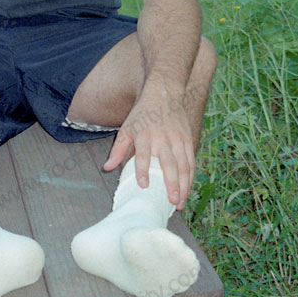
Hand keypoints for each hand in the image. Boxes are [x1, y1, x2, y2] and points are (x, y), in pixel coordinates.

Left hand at [103, 88, 194, 209]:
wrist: (164, 94)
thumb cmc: (142, 114)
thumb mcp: (126, 128)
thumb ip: (117, 150)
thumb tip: (107, 168)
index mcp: (145, 136)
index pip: (143, 156)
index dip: (143, 171)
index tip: (144, 186)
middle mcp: (163, 138)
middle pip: (169, 164)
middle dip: (172, 184)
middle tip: (172, 202)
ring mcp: (178, 139)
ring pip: (184, 166)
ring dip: (184, 186)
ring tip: (180, 203)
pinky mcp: (188, 140)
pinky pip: (191, 161)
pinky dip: (190, 177)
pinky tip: (187, 190)